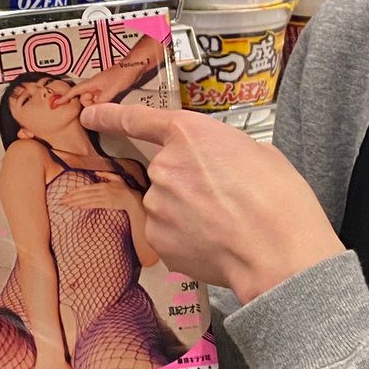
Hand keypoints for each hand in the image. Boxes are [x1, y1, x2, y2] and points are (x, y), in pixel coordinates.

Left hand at [64, 175, 141, 212]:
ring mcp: (104, 198)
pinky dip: (84, 206)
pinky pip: (93, 205)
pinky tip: (77, 207)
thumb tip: (95, 172)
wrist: (133, 199)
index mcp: (103, 184)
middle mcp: (102, 190)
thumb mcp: (116, 178)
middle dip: (72, 197)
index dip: (75, 190)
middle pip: (84, 194)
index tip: (67, 193)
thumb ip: (105, 174)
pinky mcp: (106, 204)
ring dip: (75, 202)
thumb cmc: (125, 189)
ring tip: (66, 204)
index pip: (86, 187)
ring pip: (87, 200)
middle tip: (62, 200)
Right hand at [65, 33, 164, 108]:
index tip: (56, 103)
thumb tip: (92, 111)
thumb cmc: (123, 73)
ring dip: (99, 103)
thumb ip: (100, 102)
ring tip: (109, 101)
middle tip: (100, 104)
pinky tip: (111, 101)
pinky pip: (102, 98)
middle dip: (90, 104)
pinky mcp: (109, 88)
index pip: (74, 91)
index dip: (64, 98)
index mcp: (91, 83)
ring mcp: (102, 86)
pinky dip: (104, 102)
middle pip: (84, 99)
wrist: (135, 66)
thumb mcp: (110, 91)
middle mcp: (95, 84)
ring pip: (94, 100)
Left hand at [81, 106, 343, 304]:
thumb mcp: (258, 152)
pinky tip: (215, 242)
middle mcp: (163, 166)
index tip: (89, 116)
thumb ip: (224, 150)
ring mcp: (156, 205)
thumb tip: (219, 164)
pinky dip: (186, 237)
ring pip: (166, 204)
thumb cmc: (279, 199)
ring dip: (188, 211)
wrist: (278, 252)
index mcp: (189, 133)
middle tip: (226, 199)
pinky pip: (168, 232)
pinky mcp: (158, 240)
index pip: (137, 119)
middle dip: (189, 183)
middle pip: (165, 170)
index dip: (109, 116)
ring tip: (226, 224)